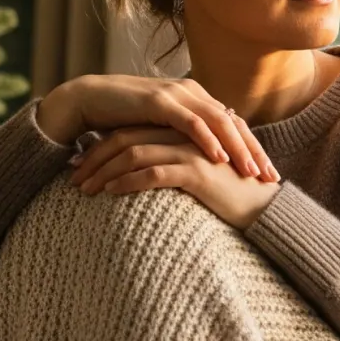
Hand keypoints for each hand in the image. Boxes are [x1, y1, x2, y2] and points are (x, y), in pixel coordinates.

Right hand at [38, 74, 278, 181]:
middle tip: (271, 179)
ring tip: (252, 172)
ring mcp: (178, 94)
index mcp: (198, 100)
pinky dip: (207, 140)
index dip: (255, 150)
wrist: (89, 101)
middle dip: (255, 152)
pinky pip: (191, 122)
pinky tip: (219, 158)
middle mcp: (193, 93)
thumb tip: (206, 163)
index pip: (235, 126)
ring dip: (238, 149)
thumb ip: (183, 140)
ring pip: (219, 123)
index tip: (270, 176)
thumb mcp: (160, 132)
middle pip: (235, 124)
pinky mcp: (160, 101)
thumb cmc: (123, 121)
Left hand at [68, 126, 281, 230]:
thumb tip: (143, 174)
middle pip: (125, 138)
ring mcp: (191, 151)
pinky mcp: (197, 172)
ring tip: (84, 190)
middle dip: (94, 158)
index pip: (131, 131)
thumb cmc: (231, 197)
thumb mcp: (198, 175)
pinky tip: (110, 194)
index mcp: (181, 132)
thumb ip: (173, 166)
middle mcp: (183, 135)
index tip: (81, 166)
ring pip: (134, 153)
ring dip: (103, 172)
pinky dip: (126, 182)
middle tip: (73, 178)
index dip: (102, 148)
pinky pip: (152, 173)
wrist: (265, 209)